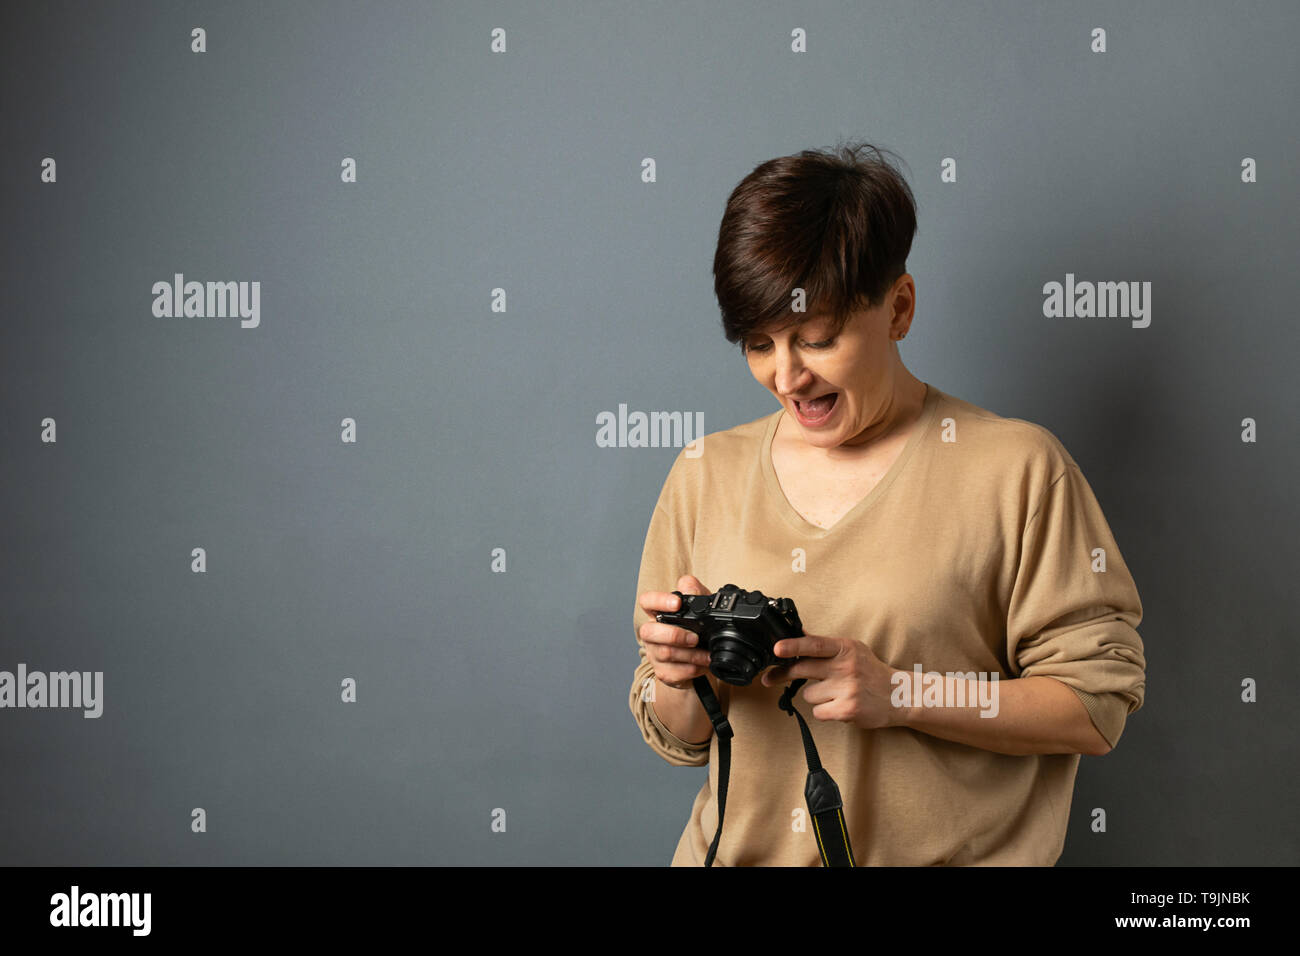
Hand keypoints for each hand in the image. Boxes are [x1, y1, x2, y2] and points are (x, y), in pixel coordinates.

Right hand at [637, 574, 715, 690]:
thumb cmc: (696, 628)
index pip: (647, 601)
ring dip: (690, 655)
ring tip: (706, 654)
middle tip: (695, 638)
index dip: (659, 601)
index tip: (677, 603)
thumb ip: (695, 591)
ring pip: (664, 653)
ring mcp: (655, 654)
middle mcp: (652, 633)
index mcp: (657, 613)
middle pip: (649, 632)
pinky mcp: (663, 672)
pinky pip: (672, 673)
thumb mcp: (700, 606)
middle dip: (674, 635)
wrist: (698, 658)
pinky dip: (691, 669)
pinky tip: (701, 665)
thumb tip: (690, 588)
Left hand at [761, 633, 905, 730]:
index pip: (814, 644)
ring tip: (834, 694)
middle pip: (802, 670)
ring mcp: (847, 690)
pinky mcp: (847, 710)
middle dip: (783, 674)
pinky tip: (839, 706)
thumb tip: (796, 633)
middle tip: (770, 678)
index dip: (793, 646)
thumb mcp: (852, 650)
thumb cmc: (870, 671)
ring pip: (808, 694)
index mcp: (845, 648)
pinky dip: (824, 711)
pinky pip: (818, 712)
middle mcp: (846, 667)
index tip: (777, 649)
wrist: (899, 695)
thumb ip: (824, 646)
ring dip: (816, 696)